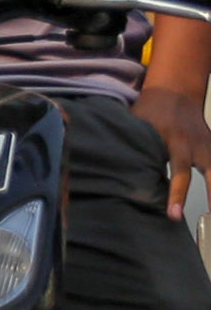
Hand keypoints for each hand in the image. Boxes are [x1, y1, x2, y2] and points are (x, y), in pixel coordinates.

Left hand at [140, 81, 210, 219]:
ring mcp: (209, 146)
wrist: (175, 90)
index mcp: (175, 141)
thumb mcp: (137, 125)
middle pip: (210, 173)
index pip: (179, 172)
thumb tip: (108, 173)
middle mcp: (196, 145)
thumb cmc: (149, 110)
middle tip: (208, 219)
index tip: (175, 216)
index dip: (176, 195)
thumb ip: (130, 147)